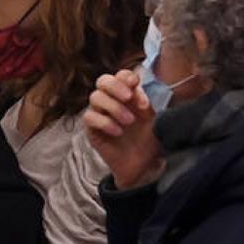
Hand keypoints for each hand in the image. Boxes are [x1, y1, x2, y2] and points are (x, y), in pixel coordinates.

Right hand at [83, 69, 164, 189]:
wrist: (142, 167)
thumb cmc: (149, 141)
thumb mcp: (153, 120)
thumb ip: (145, 104)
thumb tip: (139, 95)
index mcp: (128, 96)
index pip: (120, 76)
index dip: (125, 77)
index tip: (135, 84)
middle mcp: (111, 101)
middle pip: (102, 81)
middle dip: (114, 86)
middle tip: (127, 97)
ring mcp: (99, 114)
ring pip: (95, 98)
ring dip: (113, 107)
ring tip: (129, 122)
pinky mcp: (92, 130)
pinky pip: (89, 118)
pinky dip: (105, 123)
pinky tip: (118, 132)